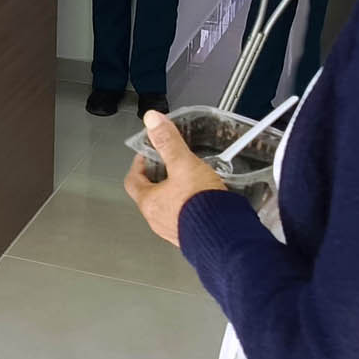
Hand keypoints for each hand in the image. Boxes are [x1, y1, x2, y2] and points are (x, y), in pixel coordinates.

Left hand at [125, 110, 227, 247]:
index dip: (139, 165)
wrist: (226, 238)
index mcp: (149, 202)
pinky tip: (203, 202)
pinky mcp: (191, 238)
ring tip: (189, 182)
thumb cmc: (202, 205)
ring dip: (173, 195)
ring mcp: (174, 231)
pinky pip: (184, 220)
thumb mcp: (184, 165)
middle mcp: (157, 220)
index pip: (133, 180)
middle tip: (170, 166)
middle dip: (158, 179)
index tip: (148, 155)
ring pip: (166, 209)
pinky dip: (188, 209)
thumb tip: (152, 120)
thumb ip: (168, 142)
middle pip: (149, 195)